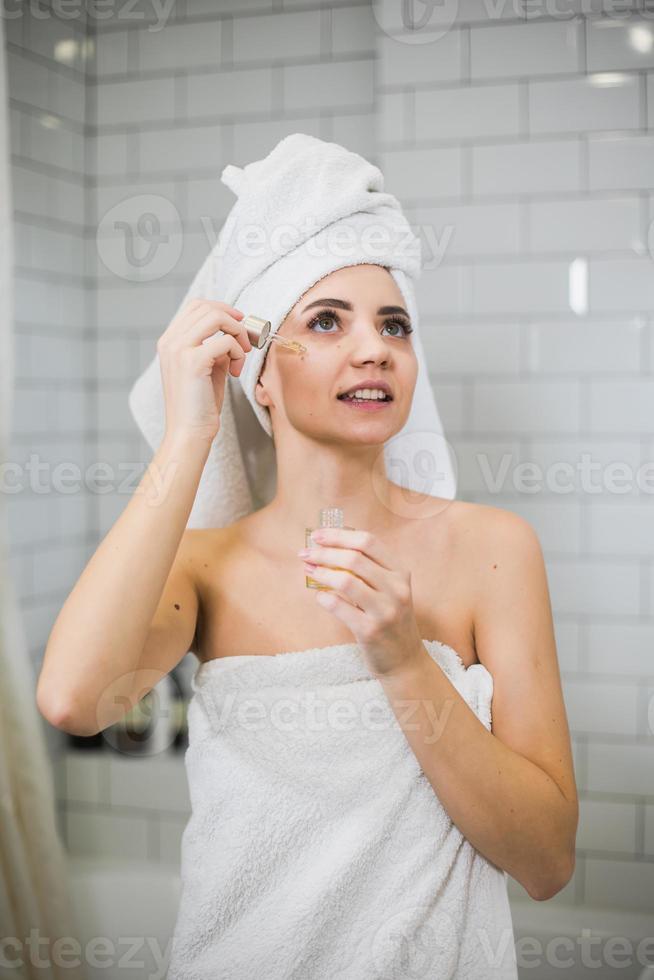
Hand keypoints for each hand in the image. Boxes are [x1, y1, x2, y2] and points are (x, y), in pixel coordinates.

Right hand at [157, 298, 252, 445]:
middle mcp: (170, 342)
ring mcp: (178, 350)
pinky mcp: (192, 362)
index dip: (222, 309)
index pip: (195, 306)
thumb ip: (216, 348)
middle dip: (233, 318)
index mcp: (169, 342)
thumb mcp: (207, 369)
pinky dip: (238, 352)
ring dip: (237, 333)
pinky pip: (225, 341)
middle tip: (246, 340)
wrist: (189, 433)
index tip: (239, 324)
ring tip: (242, 355)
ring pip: (215, 317)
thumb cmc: (199, 405)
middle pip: (205, 307)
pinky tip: (236, 372)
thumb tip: (234, 333)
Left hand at [297, 527, 424, 677]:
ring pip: (345, 580)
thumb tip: (329, 546)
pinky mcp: (370, 630)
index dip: (339, 535)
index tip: (317, 535)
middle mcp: (396, 588)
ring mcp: (385, 610)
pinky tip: (320, 597)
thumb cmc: (390, 619)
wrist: (404, 660)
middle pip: (354, 557)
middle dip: (324, 552)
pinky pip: (339, 606)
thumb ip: (368, 568)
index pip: (368, 542)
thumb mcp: (389, 589)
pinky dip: (324, 598)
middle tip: (305, 553)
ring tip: (309, 570)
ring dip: (321, 572)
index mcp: (400, 572)